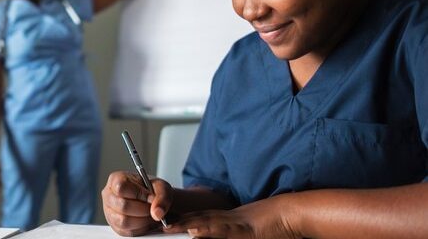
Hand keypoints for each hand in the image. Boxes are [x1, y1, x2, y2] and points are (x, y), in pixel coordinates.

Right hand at [101, 171, 174, 235]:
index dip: (138, 194)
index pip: (121, 187)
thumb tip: (157, 213)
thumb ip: (162, 197)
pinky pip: (127, 232)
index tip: (150, 198)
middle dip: (143, 210)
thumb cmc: (152, 190)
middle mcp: (109, 196)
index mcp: (116, 179)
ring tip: (151, 215)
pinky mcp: (116, 226)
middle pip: (123, 206)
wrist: (152, 202)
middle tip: (153, 209)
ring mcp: (110, 212)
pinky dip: (141, 229)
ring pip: (124, 221)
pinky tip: (146, 221)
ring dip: (143, 221)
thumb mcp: (161, 187)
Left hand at [166, 194, 299, 238]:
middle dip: (177, 224)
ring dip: (185, 226)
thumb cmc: (272, 223)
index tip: (164, 224)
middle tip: (158, 226)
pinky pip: (222, 230)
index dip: (181, 222)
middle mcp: (225, 220)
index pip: (198, 220)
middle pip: (196, 220)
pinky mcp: (243, 229)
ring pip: (204, 224)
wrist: (290, 214)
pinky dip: (208, 230)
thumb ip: (229, 231)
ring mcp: (233, 223)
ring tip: (167, 228)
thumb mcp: (246, 230)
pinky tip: (195, 232)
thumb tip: (205, 234)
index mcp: (225, 221)